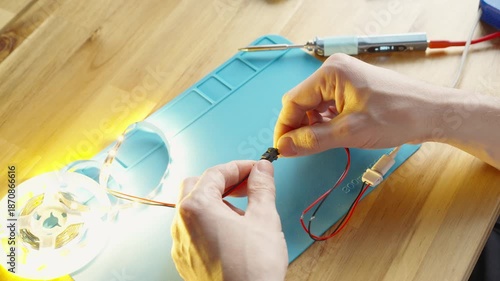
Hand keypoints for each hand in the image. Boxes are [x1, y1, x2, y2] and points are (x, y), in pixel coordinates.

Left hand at [171, 160, 287, 280]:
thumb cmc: (252, 269)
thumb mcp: (264, 219)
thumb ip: (261, 187)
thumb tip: (262, 170)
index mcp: (196, 207)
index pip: (215, 173)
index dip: (239, 167)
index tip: (256, 169)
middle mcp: (181, 224)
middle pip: (196, 187)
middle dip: (222, 182)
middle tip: (246, 187)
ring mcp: (180, 244)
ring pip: (193, 210)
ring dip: (216, 203)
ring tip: (243, 215)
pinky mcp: (185, 261)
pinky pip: (193, 232)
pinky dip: (210, 223)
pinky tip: (232, 234)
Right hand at [273, 53, 440, 156]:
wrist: (433, 114)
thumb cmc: (398, 116)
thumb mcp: (349, 132)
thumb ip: (312, 140)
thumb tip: (283, 148)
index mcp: (330, 73)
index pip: (293, 101)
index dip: (284, 127)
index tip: (282, 149)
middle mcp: (334, 71)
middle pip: (302, 102)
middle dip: (299, 126)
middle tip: (300, 150)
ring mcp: (344, 80)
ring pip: (314, 106)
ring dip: (313, 126)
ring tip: (321, 143)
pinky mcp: (352, 90)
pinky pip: (328, 107)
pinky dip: (325, 123)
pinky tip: (333, 135)